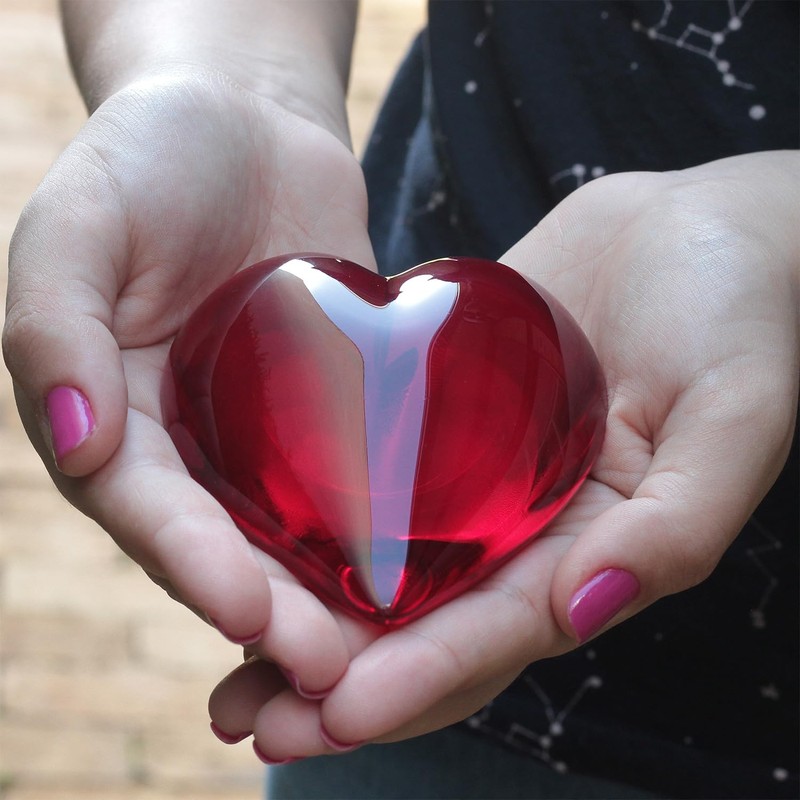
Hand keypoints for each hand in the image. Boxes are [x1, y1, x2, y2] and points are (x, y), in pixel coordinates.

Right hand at [3, 67, 374, 683]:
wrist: (243, 119)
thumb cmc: (150, 156)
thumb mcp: (78, 222)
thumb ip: (54, 323)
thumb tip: (76, 440)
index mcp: (112, 416)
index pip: (146, 511)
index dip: (191, 565)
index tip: (248, 613)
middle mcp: (185, 440)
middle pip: (225, 543)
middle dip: (274, 610)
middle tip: (335, 667)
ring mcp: (259, 427)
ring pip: (293, 527)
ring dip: (333, 589)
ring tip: (387, 644)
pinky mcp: (326, 401)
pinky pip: (353, 467)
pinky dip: (381, 518)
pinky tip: (426, 561)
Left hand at [207, 151, 798, 761]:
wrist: (698, 230)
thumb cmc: (740, 315)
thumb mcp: (736, 415)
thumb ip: (679, 522)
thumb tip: (588, 605)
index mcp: (590, 551)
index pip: (496, 636)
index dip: (420, 681)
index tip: (336, 712)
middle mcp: (522, 528)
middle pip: (422, 625)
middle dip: (338, 681)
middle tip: (247, 717)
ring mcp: (476, 473)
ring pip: (380, 563)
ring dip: (305, 614)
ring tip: (224, 665)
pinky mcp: (440, 409)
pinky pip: (370, 470)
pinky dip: (313, 511)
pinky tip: (244, 527)